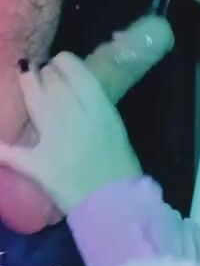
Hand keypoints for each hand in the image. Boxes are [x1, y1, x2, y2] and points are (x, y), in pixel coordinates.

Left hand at [0, 53, 141, 213]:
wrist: (114, 203)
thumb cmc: (121, 166)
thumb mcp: (114, 125)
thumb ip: (94, 106)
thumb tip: (75, 90)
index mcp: (99, 106)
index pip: (74, 69)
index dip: (63, 62)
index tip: (58, 64)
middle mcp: (74, 115)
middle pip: (52, 82)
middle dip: (45, 75)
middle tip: (43, 75)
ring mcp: (52, 138)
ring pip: (33, 100)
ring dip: (28, 87)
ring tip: (26, 80)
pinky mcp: (36, 164)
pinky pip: (10, 152)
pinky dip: (1, 147)